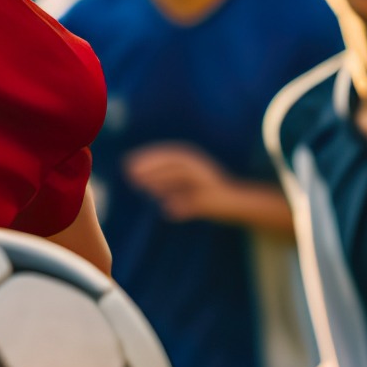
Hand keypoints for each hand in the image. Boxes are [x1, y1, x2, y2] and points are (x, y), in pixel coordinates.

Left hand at [123, 144, 240, 222]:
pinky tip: (168, 211)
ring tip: (147, 189)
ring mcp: (208, 184)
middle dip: (153, 168)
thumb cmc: (209, 192)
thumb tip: (146, 185)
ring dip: (164, 182)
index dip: (148, 158)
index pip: (169, 155)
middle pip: (174, 164)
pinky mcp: (213, 201)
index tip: (128, 163)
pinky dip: (183, 206)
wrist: (238, 203)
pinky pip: (196, 203)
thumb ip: (169, 183)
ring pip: (184, 179)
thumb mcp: (187, 185)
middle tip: (131, 175)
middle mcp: (201, 169)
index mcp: (194, 161)